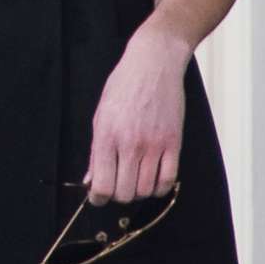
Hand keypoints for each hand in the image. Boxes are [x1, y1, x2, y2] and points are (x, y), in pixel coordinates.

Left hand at [84, 23, 186, 204]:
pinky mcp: (173, 143)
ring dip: (138, 192)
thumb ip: (96, 152)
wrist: (153, 65)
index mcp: (106, 136)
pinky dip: (160, 187)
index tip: (98, 197)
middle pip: (124, 193)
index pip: (102, 184)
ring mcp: (153, 144)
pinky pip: (168, 180)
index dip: (98, 198)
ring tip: (135, 180)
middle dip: (118, 196)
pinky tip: (154, 179)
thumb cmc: (123, 87)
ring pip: (145, 190)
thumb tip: (91, 181)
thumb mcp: (100, 116)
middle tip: (117, 186)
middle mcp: (129, 143)